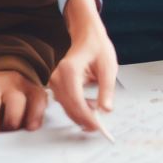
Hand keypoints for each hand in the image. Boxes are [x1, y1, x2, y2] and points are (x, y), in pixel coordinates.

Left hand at [0, 70, 46, 136]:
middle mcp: (8, 81)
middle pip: (15, 105)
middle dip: (9, 127)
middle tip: (3, 138)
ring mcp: (25, 84)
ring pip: (33, 102)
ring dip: (28, 122)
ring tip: (20, 134)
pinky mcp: (36, 89)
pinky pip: (43, 101)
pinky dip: (39, 115)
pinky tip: (32, 126)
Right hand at [50, 0, 117, 132]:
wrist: (87, 35)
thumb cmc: (98, 48)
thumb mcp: (108, 67)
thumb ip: (107, 89)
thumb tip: (106, 110)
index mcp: (69, 70)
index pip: (76, 101)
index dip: (87, 117)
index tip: (98, 127)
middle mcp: (57, 77)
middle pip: (68, 106)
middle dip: (84, 118)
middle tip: (98, 126)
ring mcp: (54, 81)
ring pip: (66, 106)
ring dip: (81, 113)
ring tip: (98, 108)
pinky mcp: (55, 84)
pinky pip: (65, 101)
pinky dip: (77, 107)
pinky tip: (90, 104)